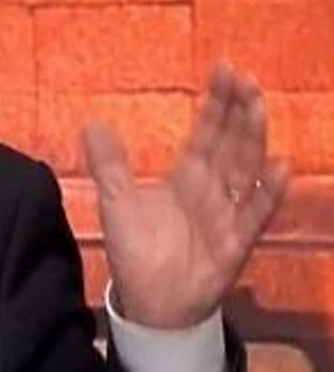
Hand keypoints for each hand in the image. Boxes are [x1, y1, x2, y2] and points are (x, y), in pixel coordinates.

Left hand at [82, 64, 288, 328]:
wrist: (150, 302)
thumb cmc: (138, 250)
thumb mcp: (116, 202)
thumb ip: (109, 164)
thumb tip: (90, 122)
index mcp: (187, 176)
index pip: (206, 132)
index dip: (216, 102)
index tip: (224, 69)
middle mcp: (213, 190)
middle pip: (230, 142)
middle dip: (238, 110)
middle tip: (244, 76)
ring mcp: (228, 213)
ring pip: (246, 168)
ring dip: (253, 137)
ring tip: (258, 104)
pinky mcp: (235, 242)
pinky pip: (256, 213)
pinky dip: (268, 191)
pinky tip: (280, 165)